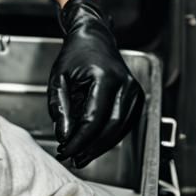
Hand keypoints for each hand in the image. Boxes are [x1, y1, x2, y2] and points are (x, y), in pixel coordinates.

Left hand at [47, 0, 143, 167]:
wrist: (94, 38)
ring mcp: (135, 93)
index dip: (78, 140)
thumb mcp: (59, 78)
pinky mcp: (137, 99)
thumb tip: (65, 136)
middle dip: (89, 147)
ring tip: (79, 155)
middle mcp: (125, 86)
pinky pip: (123, 125)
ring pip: (118, 131)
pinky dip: (107, 137)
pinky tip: (92, 144)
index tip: (64, 150)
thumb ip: (60, 107)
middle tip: (71, 157)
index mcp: (106, 78)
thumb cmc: (75, 54)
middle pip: (109, 129)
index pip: (93, 119)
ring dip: (99, 147)